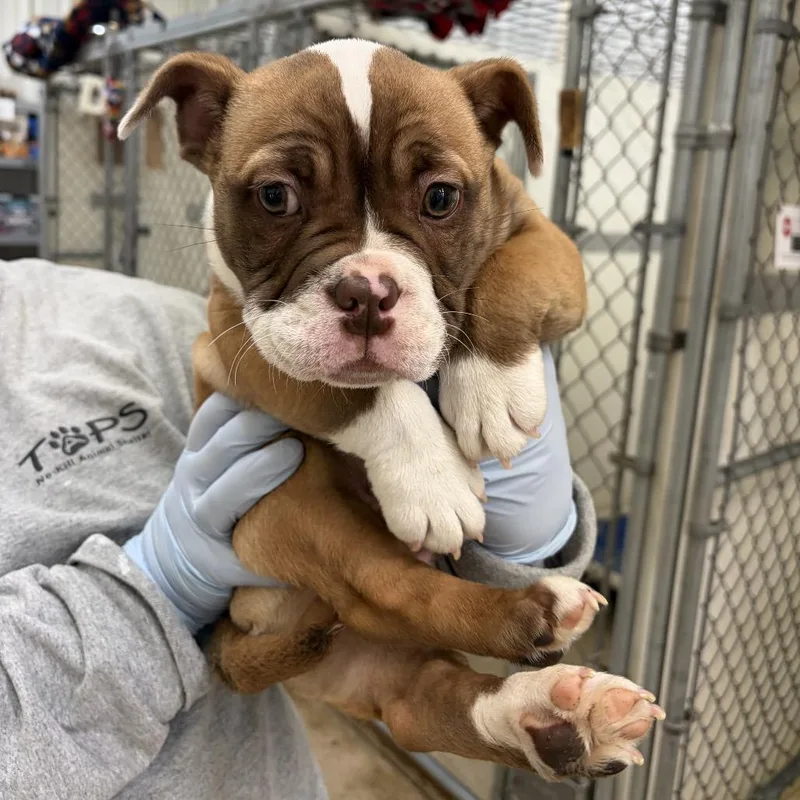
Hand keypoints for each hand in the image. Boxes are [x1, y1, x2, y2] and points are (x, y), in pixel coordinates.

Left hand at [124, 393, 302, 632]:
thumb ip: (286, 554)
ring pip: (218, 420)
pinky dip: (237, 396)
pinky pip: (211, 409)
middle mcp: (193, 484)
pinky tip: (267, 390)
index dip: (266, 466)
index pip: (234, 487)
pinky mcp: (193, 440)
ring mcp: (191, 457)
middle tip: (302, 418)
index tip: (299, 452)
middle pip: (227, 445)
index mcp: (207, 519)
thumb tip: (334, 539)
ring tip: (289, 399)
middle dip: (265, 428)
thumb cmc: (229, 561)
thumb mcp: (253, 566)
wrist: (181, 552)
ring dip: (254, 406)